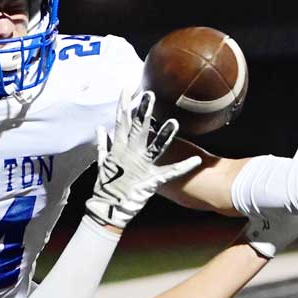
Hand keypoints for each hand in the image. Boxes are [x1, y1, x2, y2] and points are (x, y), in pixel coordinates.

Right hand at [85, 90, 201, 229]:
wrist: (107, 210)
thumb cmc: (105, 186)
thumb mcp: (101, 163)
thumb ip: (102, 144)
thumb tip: (100, 128)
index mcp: (118, 149)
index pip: (121, 122)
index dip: (124, 104)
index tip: (128, 87)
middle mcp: (130, 155)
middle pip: (138, 129)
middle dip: (144, 112)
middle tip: (150, 95)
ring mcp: (141, 167)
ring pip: (154, 148)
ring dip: (164, 136)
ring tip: (173, 123)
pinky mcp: (151, 180)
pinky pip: (170, 173)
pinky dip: (183, 167)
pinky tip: (197, 161)